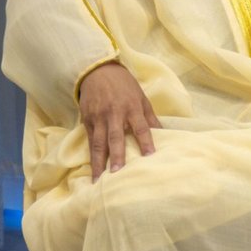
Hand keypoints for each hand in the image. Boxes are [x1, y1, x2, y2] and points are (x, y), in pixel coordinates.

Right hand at [77, 62, 160, 180]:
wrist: (98, 72)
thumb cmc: (125, 86)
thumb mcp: (142, 98)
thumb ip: (150, 117)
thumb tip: (163, 133)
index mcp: (132, 107)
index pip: (141, 127)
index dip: (146, 141)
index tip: (150, 156)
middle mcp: (114, 114)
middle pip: (116, 137)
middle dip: (117, 155)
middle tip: (117, 173)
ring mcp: (98, 118)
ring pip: (99, 143)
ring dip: (99, 162)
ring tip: (100, 178)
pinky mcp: (86, 120)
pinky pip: (90, 140)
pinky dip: (91, 155)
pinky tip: (93, 168)